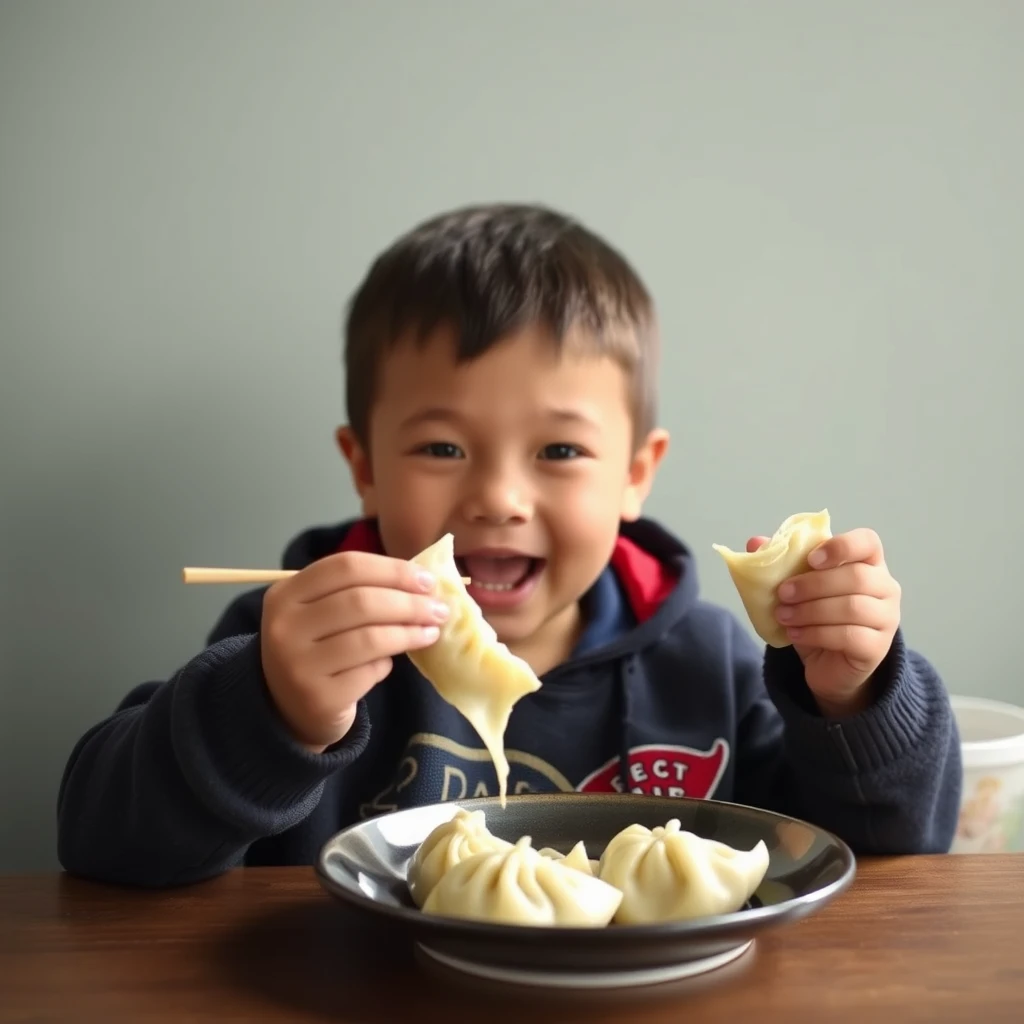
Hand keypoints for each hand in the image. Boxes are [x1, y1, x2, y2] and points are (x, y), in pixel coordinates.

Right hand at [260, 552, 448, 750]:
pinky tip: (392, 663)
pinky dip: (387, 665)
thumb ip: (359, 592)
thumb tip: (422, 582)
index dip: (392, 570)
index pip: (346, 566)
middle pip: (360, 601)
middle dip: (409, 603)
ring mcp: (297, 664)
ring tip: (432, 632)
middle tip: (439, 609)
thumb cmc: (318, 650)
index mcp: (285, 594)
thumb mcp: (322, 613)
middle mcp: (284, 627)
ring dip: (409, 632)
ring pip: (370, 638)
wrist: (290, 712)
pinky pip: (369, 672)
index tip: (427, 580)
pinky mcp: (318, 697)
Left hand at [746, 529, 900, 717]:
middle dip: (813, 585)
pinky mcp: (877, 647)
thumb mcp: (798, 589)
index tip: (810, 560)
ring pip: (853, 607)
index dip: (841, 546)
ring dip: (810, 610)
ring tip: (783, 616)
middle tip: (783, 594)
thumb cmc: (818, 617)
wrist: (828, 663)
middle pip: (857, 576)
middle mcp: (885, 588)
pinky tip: (795, 634)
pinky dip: (816, 633)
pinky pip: (849, 636)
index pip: (868, 542)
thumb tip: (754, 542)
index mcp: (868, 563)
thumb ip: (780, 563)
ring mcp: (886, 619)